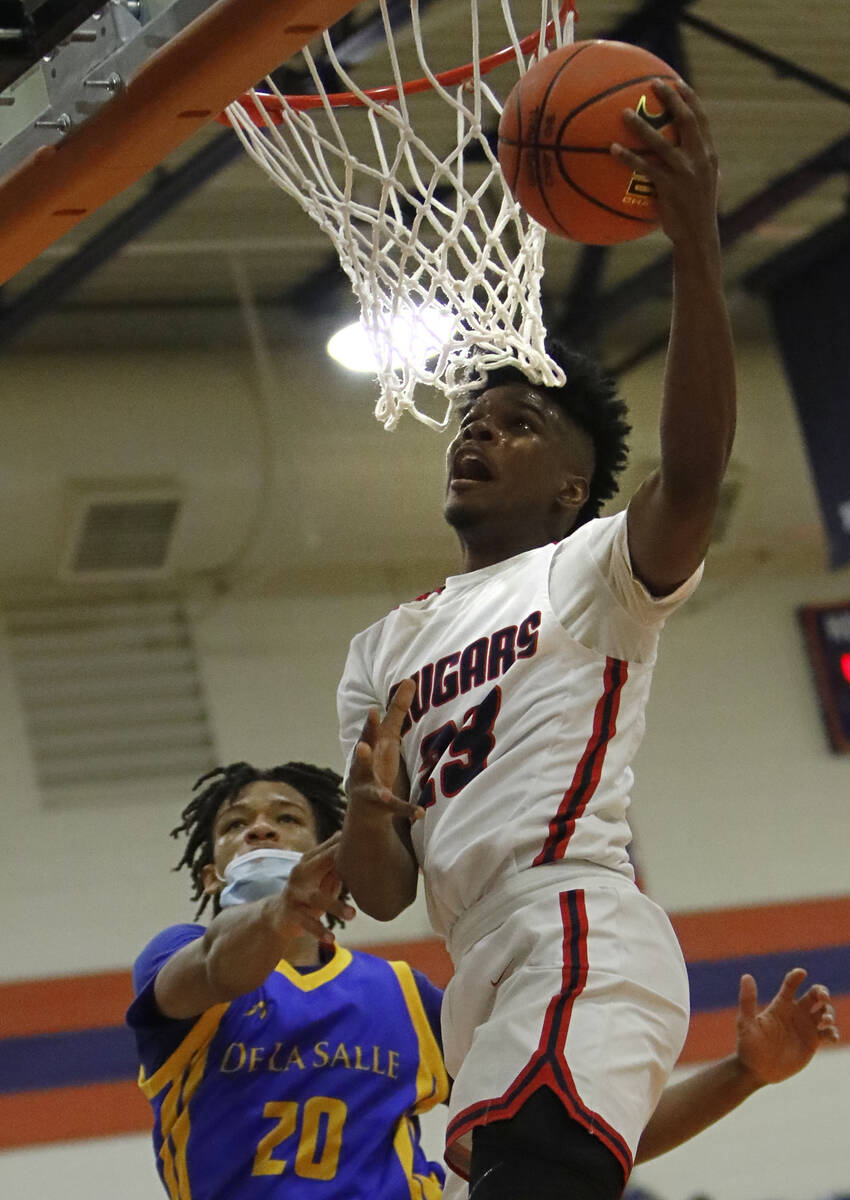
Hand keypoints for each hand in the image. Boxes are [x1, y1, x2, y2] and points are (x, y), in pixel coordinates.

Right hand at [278, 832, 355, 943]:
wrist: (278, 914)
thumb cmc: (310, 892)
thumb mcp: (324, 876)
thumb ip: (338, 864)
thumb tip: (364, 848)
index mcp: (310, 860)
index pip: (330, 848)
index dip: (346, 845)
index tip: (367, 842)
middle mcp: (300, 872)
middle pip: (323, 863)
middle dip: (341, 862)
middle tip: (364, 868)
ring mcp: (294, 893)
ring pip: (316, 898)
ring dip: (335, 906)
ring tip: (353, 915)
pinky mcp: (291, 913)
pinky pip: (306, 922)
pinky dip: (319, 930)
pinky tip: (332, 938)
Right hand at [347, 678, 423, 824]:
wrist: (365, 805)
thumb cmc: (377, 761)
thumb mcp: (388, 736)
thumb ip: (397, 710)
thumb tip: (410, 679)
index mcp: (369, 749)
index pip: (369, 735)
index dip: (370, 724)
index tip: (373, 711)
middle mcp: (364, 768)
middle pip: (362, 760)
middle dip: (362, 754)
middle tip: (362, 747)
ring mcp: (369, 789)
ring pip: (372, 789)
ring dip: (378, 791)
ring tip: (384, 794)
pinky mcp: (381, 807)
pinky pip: (396, 809)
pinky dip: (408, 810)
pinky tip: (421, 812)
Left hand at [611, 79, 719, 248]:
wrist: (697, 236)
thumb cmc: (696, 212)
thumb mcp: (705, 184)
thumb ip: (695, 164)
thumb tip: (679, 150)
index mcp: (708, 155)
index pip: (701, 119)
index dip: (689, 98)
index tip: (676, 82)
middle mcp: (699, 159)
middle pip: (686, 121)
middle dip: (670, 99)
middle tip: (652, 84)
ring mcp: (684, 173)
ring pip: (661, 142)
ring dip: (641, 125)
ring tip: (623, 112)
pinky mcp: (669, 188)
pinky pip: (645, 168)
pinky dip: (628, 157)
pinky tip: (612, 149)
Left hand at [736, 968, 838, 1086]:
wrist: (757, 1070)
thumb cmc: (748, 1045)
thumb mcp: (746, 1023)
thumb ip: (747, 1001)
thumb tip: (746, 976)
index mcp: (780, 1005)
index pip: (791, 985)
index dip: (796, 976)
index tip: (802, 973)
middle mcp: (795, 1013)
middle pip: (814, 994)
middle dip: (822, 992)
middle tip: (823, 998)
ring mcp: (805, 1027)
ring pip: (824, 1012)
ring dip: (829, 1012)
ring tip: (824, 1021)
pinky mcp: (813, 1043)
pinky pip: (829, 1033)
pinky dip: (833, 1032)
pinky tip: (830, 1036)